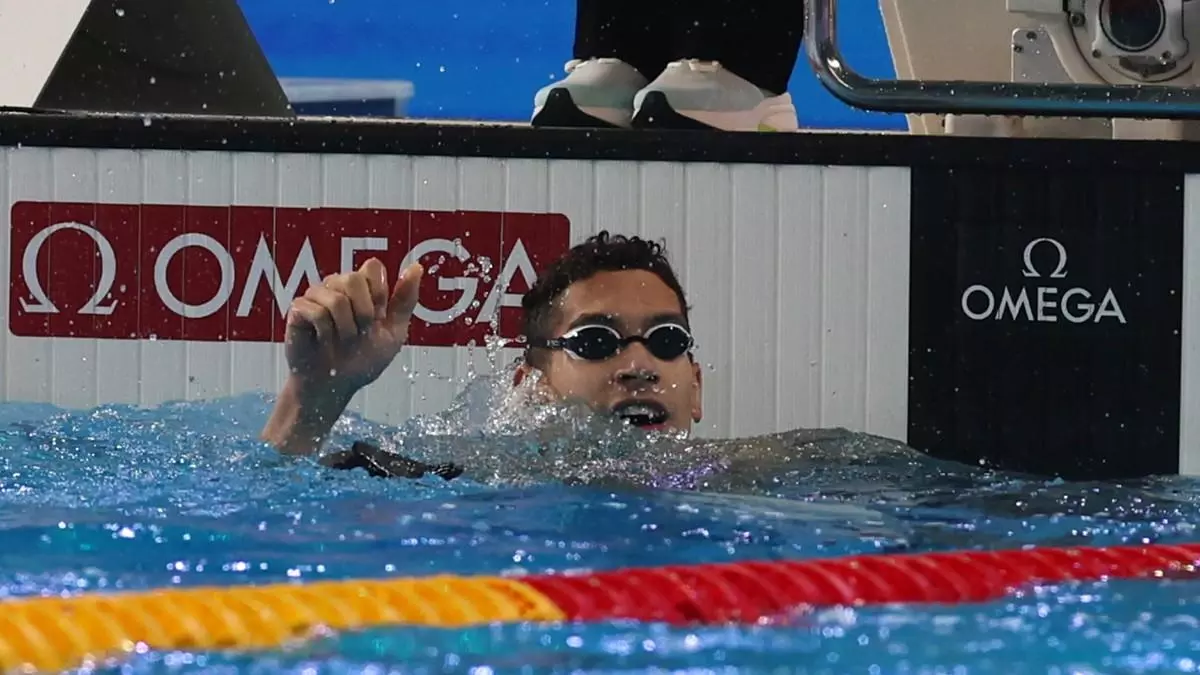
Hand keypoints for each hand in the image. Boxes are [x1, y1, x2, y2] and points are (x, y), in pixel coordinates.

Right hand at [283, 257, 423, 399]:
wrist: (335, 386)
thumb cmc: (362, 360)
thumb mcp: (394, 332)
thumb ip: (405, 299)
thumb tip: (417, 267)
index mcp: (363, 288)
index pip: (373, 267)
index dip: (378, 294)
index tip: (377, 317)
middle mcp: (339, 286)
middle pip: (354, 278)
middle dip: (364, 313)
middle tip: (359, 332)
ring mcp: (317, 295)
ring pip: (337, 298)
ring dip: (346, 327)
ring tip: (341, 339)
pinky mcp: (298, 309)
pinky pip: (317, 311)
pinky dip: (325, 332)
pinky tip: (322, 339)